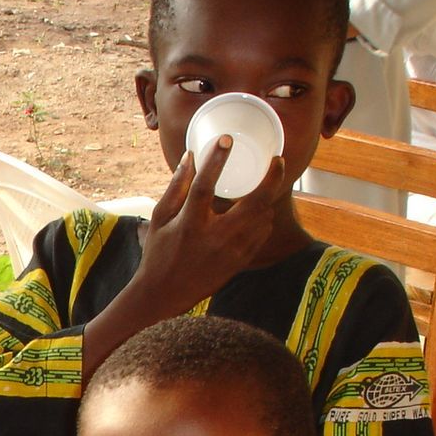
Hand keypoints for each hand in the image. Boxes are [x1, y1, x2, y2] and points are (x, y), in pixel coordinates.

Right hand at [134, 144, 285, 315]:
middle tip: (277, 160)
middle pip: (253, 202)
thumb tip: (190, 156)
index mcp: (189, 224)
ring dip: (268, 197)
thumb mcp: (159, 219)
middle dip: (271, 178)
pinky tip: (261, 211)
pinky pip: (261, 235)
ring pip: (263, 218)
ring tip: (269, 183)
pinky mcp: (239, 262)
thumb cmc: (158, 254)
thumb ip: (175, 188)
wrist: (164, 295)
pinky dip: (264, 219)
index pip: (204, 186)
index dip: (215, 160)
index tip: (226, 139)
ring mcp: (230, 252)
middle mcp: (213, 238)